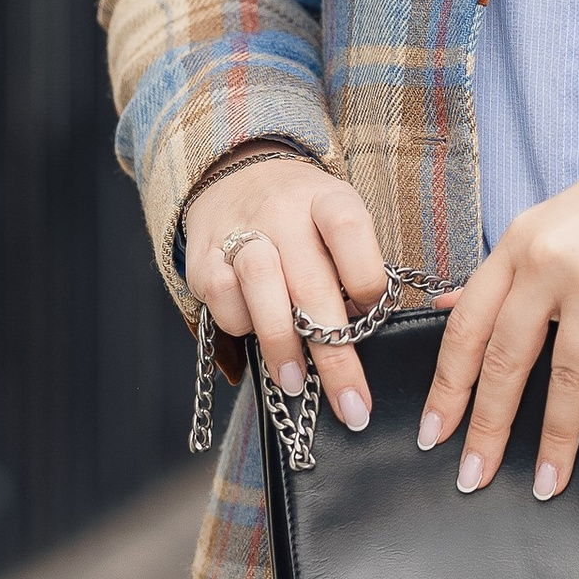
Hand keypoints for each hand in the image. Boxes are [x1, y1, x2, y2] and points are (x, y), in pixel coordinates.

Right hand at [184, 152, 389, 434]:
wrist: (237, 175)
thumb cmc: (303, 219)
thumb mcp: (336, 223)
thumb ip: (351, 268)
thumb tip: (366, 332)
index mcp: (326, 198)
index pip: (350, 229)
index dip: (367, 279)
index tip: (375, 318)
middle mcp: (283, 211)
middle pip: (311, 280)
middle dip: (334, 352)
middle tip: (351, 403)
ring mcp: (240, 230)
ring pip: (261, 284)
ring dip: (281, 342)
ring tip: (295, 384)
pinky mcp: (203, 255)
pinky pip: (222, 297)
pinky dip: (241, 325)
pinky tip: (255, 337)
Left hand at [420, 126, 578, 499]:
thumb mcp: (548, 224)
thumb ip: (500, 273)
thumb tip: (443, 310)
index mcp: (517, 245)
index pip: (467, 327)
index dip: (447, 386)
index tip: (432, 433)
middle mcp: (548, 261)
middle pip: (506, 358)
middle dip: (487, 426)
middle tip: (472, 477)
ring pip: (566, 374)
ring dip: (557, 438)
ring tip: (546, 484)